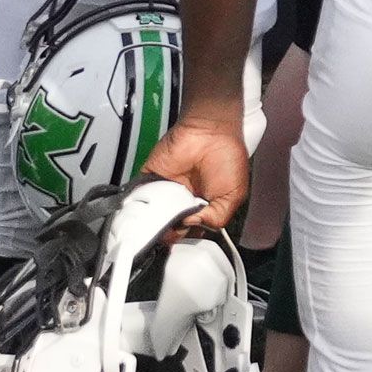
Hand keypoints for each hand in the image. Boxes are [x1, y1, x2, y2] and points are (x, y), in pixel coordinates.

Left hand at [138, 112, 253, 231]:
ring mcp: (165, 191)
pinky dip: (137, 207)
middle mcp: (182, 201)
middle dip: (169, 234)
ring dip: (152, 224)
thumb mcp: (233, 196)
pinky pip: (139, 197)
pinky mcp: (150, 180)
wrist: (210, 132)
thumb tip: (189, 224)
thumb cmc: (227, 158)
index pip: (191, 230)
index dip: (188, 237)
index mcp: (203, 207)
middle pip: (169, 227)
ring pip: (152, 217)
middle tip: (172, 231)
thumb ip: (216, 218)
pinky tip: (141, 215)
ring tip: (159, 225)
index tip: (186, 238)